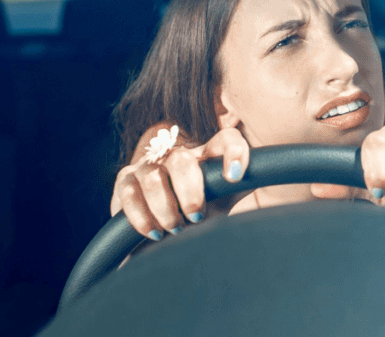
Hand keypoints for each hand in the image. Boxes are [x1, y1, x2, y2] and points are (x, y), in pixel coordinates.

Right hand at [111, 122, 249, 239]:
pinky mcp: (125, 182)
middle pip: (182, 159)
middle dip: (190, 192)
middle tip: (196, 216)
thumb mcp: (221, 207)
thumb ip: (236, 192)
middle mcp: (177, 156)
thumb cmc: (196, 222)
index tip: (234, 177)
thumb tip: (259, 187)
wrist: (160, 244)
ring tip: (174, 228)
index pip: (226, 140)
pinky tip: (154, 232)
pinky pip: (129, 194)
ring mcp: (148, 166)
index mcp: (207, 158)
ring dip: (165, 208)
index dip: (233, 152)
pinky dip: (142, 217)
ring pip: (153, 177)